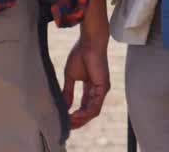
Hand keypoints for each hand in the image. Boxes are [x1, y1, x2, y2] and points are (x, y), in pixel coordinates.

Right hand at [63, 0, 110, 129]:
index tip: (65, 120)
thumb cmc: (80, 54)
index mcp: (91, 87)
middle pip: (89, 112)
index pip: (84, 106)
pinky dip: (85, 113)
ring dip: (81, 119)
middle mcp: (98, 91)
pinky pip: (95, 106)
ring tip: (69, 122)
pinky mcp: (103, 88)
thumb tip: (65, 106)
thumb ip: (68, 91)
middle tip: (66, 126)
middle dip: (78, 120)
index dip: (75, 115)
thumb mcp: (71, 76)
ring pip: (93, 112)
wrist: (89, 42)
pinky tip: (75, 115)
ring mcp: (102, 90)